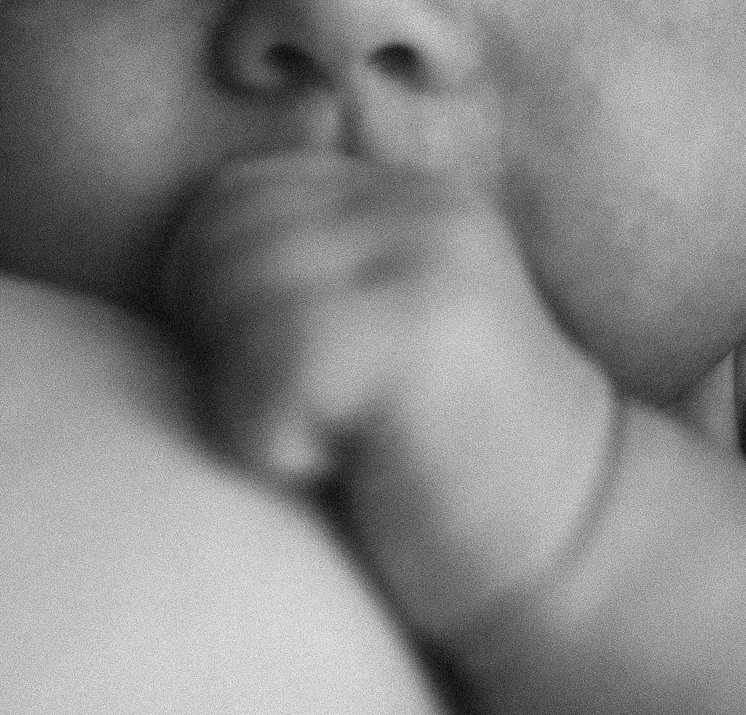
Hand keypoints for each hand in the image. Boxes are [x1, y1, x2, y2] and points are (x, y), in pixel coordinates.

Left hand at [160, 151, 622, 639]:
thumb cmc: (440, 462)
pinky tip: (343, 463)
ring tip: (330, 437)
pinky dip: (272, 437)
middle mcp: (419, 209)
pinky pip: (266, 366)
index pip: (233, 196)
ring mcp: (426, 260)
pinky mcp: (420, 330)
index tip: (274, 371)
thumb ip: (307, 270)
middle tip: (300, 412)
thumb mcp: (379, 328)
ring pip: (230, 297)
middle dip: (217, 339)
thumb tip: (173, 252)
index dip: (209, 289)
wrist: (573, 550)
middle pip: (217, 238)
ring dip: (246, 396)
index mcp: (403, 199)